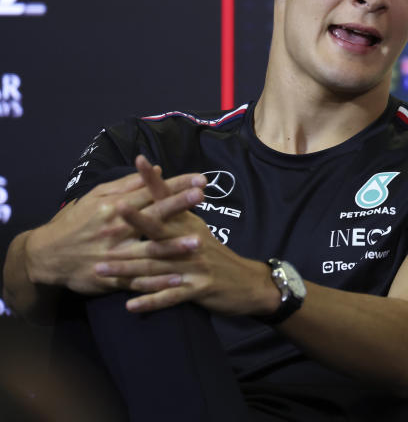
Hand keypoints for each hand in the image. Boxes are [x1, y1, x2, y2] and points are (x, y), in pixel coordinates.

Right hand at [24, 162, 206, 294]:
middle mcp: (116, 229)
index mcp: (113, 207)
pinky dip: (158, 282)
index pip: (150, 192)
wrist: (45, 255)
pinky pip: (138, 280)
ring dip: (174, 247)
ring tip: (198, 242)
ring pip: (148, 250)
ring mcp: (114, 255)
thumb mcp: (96, 197)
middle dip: (177, 205)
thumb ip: (128, 185)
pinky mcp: (111, 278)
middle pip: (152, 216)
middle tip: (201, 197)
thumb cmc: (76, 221)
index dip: (175, 184)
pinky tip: (179, 279)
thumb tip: (157, 170)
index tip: (200, 179)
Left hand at [94, 156, 278, 316]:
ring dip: (128, 268)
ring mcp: (195, 266)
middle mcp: (192, 241)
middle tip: (116, 208)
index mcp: (190, 225)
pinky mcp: (199, 289)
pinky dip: (150, 301)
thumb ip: (179, 215)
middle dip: (138, 219)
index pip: (170, 198)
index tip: (140, 160)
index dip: (154, 181)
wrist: (248, 283)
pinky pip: (170, 296)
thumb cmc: (216, 256)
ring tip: (101, 268)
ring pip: (157, 266)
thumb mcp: (200, 231)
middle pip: (161, 229)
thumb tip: (160, 192)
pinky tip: (130, 305)